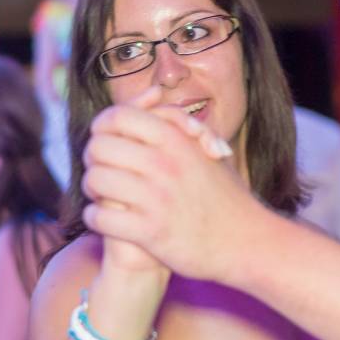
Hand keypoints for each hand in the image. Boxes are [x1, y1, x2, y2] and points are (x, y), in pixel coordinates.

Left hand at [81, 86, 255, 282]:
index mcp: (175, 140)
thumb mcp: (207, 150)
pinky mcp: (150, 232)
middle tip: (100, 170)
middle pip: (99, 147)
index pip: (117, 116)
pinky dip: (94, 219)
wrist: (247, 243)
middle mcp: (164, 165)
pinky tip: (103, 220)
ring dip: (91, 189)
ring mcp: (156, 198)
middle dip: (93, 159)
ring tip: (100, 196)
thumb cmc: (227, 197)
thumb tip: (152, 96)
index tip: (104, 141)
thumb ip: (178, 123)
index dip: (102, 127)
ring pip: (95, 180)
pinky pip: (100, 217)